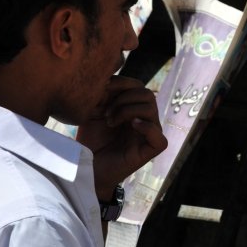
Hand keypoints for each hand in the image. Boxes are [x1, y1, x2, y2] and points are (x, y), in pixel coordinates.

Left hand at [76, 76, 167, 200]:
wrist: (87, 168)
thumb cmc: (91, 141)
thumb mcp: (92, 113)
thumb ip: (101, 95)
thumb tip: (106, 79)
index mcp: (133, 108)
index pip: (137, 85)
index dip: (121, 83)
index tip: (101, 90)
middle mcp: (144, 119)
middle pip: (147, 94)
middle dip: (123, 98)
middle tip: (105, 112)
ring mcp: (148, 134)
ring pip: (151, 109)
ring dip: (128, 110)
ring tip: (110, 121)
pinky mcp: (150, 151)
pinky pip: (159, 137)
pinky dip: (146, 127)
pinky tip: (131, 126)